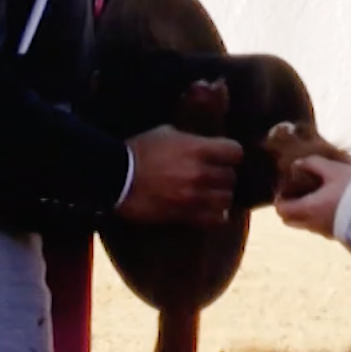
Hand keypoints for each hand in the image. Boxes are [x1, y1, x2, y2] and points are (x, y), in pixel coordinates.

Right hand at [118, 125, 242, 225]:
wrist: (115, 178)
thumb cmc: (138, 151)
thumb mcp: (165, 132)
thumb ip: (189, 137)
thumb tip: (201, 140)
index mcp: (197, 149)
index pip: (235, 152)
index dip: (230, 153)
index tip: (224, 155)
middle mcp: (200, 173)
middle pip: (231, 177)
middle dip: (224, 175)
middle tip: (213, 175)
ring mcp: (194, 196)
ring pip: (226, 198)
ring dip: (220, 195)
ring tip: (211, 193)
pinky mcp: (185, 215)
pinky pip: (215, 219)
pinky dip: (215, 215)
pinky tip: (208, 209)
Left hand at [273, 154, 350, 237]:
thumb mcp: (334, 170)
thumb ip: (314, 164)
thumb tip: (298, 164)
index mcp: (307, 209)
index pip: (281, 210)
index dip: (281, 197)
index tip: (288, 186)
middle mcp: (314, 225)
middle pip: (291, 221)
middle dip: (291, 207)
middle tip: (301, 191)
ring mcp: (327, 233)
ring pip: (308, 224)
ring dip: (308, 211)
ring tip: (322, 194)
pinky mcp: (341, 235)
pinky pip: (324, 227)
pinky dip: (323, 216)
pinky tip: (337, 202)